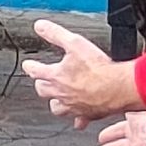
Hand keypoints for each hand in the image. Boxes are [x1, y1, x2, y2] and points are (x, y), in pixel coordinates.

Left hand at [23, 19, 141, 127]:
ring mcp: (73, 106)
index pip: (35, 71)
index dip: (30, 66)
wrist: (117, 87)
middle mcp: (61, 93)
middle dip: (42, 85)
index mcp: (55, 76)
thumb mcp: (74, 43)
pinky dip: (78, 118)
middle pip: (43, 91)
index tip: (28, 65)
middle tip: (42, 82)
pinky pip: (79, 119)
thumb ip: (55, 34)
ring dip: (56, 103)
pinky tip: (79, 119)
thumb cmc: (97, 68)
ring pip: (57, 108)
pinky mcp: (86, 114)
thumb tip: (40, 26)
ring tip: (58, 99)